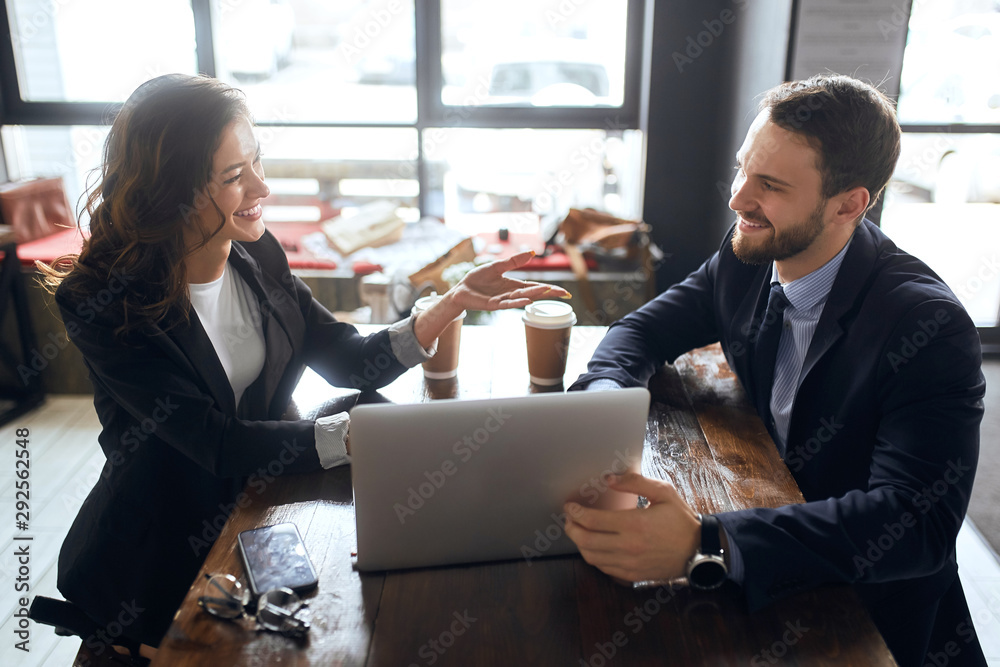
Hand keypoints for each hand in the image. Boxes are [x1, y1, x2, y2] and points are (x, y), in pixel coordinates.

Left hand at [448, 250, 570, 311]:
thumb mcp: (497, 266)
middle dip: (548, 293)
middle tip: (564, 293)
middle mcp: (511, 294)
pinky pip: (507, 304)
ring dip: (535, 295)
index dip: (549, 289)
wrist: (461, 289)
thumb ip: (514, 261)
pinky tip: (527, 301)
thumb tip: (532, 252)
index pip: (535, 287)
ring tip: (547, 291)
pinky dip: (517, 302)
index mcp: (514, 285)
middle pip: (533, 294)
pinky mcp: (493, 305)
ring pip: (522, 298)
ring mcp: (503, 300)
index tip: (565, 292)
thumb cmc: (478, 279)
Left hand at [563, 472, 700, 581]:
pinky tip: (594, 546)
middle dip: (571, 528)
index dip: (575, 512)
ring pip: (591, 557)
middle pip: (585, 540)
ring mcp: (629, 563)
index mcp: (634, 524)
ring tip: (578, 531)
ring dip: (579, 543)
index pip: (592, 520)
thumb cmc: (681, 520)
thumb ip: (635, 483)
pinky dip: (593, 557)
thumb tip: (608, 479)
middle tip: (569, 519)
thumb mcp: (664, 492)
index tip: (569, 506)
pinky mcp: (632, 574)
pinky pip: (603, 568)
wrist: (698, 551)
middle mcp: (628, 546)